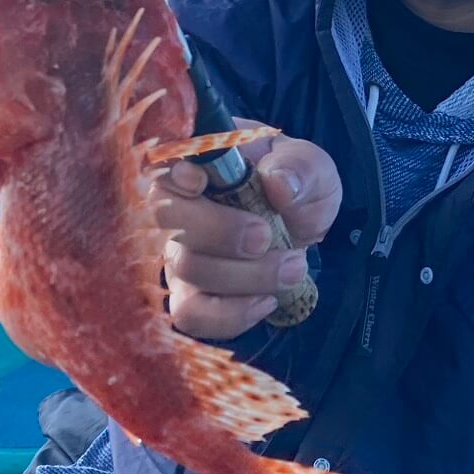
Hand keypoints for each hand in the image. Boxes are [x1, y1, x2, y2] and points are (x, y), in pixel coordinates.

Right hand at [153, 118, 341, 339]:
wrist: (300, 229)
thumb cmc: (296, 187)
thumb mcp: (312, 167)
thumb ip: (301, 167)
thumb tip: (279, 184)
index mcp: (201, 159)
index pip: (161, 160)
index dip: (173, 174)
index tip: (202, 182)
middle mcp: (178, 204)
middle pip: (165, 218)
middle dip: (220, 232)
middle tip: (266, 236)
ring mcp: (178, 250)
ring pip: (185, 268)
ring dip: (244, 276)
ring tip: (292, 268)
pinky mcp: (189, 294)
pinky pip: (190, 314)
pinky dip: (231, 314)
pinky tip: (266, 301)